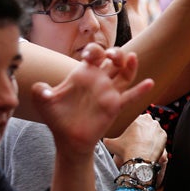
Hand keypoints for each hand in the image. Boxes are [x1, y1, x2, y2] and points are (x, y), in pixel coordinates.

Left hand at [32, 44, 154, 154]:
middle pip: (114, 60)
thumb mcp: (44, 103)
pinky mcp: (115, 106)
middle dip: (116, 52)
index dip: (94, 50)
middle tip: (112, 55)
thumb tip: (40, 88)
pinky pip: (130, 96)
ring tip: (132, 58)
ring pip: (125, 74)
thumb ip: (40, 92)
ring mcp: (109, 92)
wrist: (68, 139)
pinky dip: (141, 90)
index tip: (89, 57)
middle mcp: (99, 80)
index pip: (94, 54)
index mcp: (84, 73)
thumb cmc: (58, 119)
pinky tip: (149, 83)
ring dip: (130, 65)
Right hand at [104, 113, 167, 167]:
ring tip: (144, 143)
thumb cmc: (126, 150)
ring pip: (153, 129)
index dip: (133, 127)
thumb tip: (103, 138)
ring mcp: (157, 127)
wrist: (139, 159)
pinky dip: (156, 140)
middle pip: (145, 122)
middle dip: (142, 129)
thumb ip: (106, 138)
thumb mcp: (111, 143)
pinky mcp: (164, 135)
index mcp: (136, 118)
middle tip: (137, 138)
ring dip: (149, 134)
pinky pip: (160, 136)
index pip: (135, 118)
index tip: (131, 133)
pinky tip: (150, 146)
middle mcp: (148, 120)